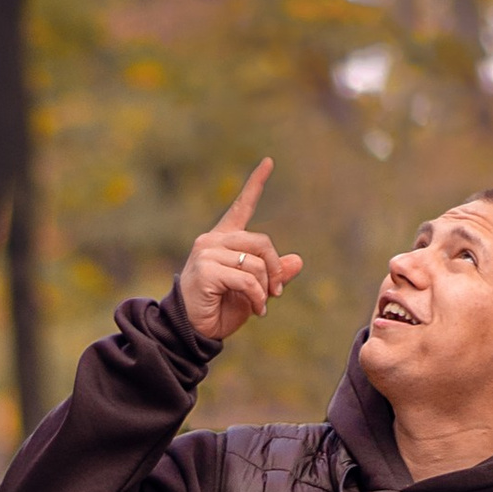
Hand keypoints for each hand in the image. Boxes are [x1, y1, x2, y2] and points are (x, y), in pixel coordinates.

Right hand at [178, 160, 303, 343]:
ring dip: (266, 288)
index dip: (256, 184)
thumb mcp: (254, 291)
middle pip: (262, 242)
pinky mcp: (205, 270)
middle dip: (275, 268)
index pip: (241, 206)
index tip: (269, 162)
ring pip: (256, 263)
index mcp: (223, 240)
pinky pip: (247, 279)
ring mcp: (207, 253)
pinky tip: (257, 309)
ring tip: (262, 305)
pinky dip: (258, 297)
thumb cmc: (220, 309)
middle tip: (277, 292)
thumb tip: (298, 261)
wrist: (194, 330)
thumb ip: (273, 275)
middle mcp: (213, 241)